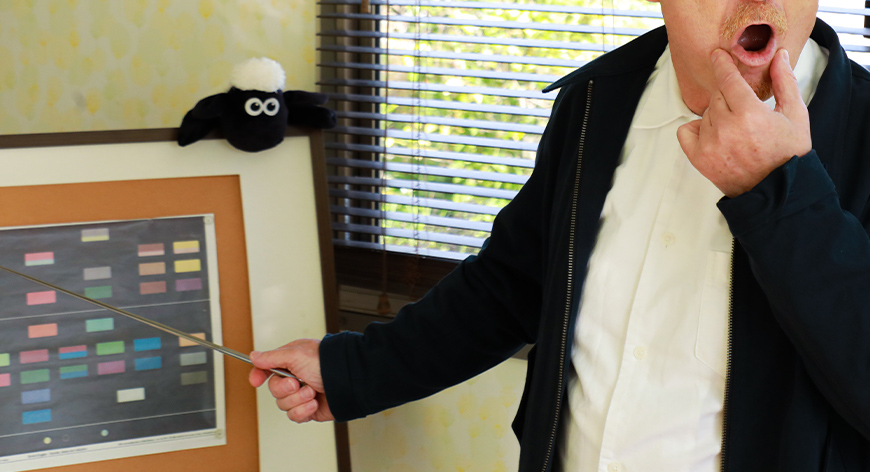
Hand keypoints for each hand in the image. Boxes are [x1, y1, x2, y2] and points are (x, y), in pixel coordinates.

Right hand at [249, 339, 333, 422]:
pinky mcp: (308, 409)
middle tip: (298, 383)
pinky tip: (314, 403)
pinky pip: (294, 416)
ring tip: (312, 392)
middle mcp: (295, 377)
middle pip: (274, 390)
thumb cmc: (327, 364)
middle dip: (286, 389)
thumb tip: (254, 356)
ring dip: (298, 400)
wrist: (349, 383)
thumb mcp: (296, 354)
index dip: (259, 375)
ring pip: (283, 405)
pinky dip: (304, 411)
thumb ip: (272, 357)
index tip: (256, 381)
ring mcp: (301, 394)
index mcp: (291, 361)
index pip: (267, 368)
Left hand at [677, 48, 811, 196]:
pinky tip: (714, 135)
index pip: (727, 79)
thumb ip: (785, 82)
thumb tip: (779, 56)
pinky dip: (695, 129)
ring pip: (705, 113)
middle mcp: (726, 129)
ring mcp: (709, 144)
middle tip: (744, 112)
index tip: (717, 55)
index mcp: (750, 115)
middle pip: (717, 95)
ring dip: (717, 115)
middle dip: (729, 97)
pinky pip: (685, 131)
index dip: (722, 64)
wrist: (776, 191)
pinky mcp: (698, 158)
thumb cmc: (787, 155)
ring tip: (737, 131)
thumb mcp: (795, 116)